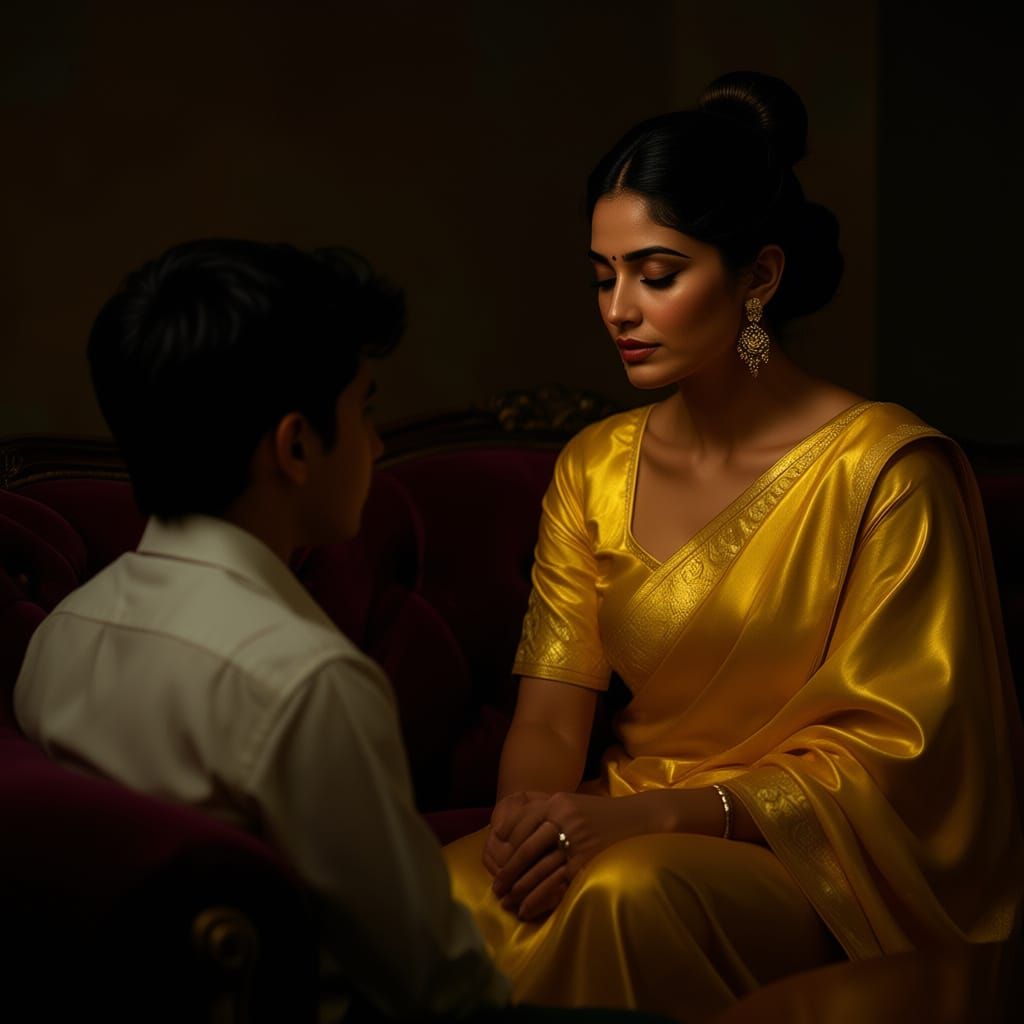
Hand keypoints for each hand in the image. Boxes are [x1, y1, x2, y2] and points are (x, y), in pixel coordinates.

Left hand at [491, 792, 658, 921]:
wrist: (639, 820)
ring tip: (507, 902)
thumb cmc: (600, 814)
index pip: (524, 820)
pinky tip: (527, 908)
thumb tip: (511, 826)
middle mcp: (565, 818)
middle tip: (495, 887)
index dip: (508, 838)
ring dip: (520, 888)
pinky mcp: (587, 862)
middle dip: (508, 870)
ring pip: (539, 868)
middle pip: (527, 847)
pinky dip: (538, 898)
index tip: (496, 854)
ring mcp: (577, 841)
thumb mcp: (573, 803)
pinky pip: (556, 883)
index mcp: (559, 802)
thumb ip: (546, 808)